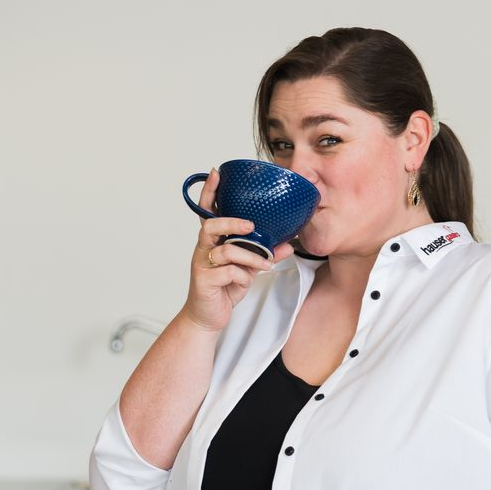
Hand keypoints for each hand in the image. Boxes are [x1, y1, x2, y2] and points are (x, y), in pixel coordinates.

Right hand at [182, 167, 293, 334]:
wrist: (208, 317)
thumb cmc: (224, 288)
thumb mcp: (247, 268)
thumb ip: (264, 254)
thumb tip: (289, 244)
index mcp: (212, 240)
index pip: (207, 211)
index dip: (210, 191)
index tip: (216, 172)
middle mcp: (204, 248)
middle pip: (209, 224)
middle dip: (231, 221)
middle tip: (251, 225)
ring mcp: (202, 264)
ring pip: (225, 250)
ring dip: (250, 256)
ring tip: (266, 263)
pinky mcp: (204, 281)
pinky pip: (228, 271)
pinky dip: (243, 275)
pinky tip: (248, 281)